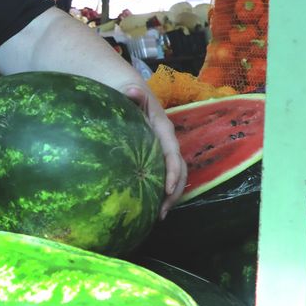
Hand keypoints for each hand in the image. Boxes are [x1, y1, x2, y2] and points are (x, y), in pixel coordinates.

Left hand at [121, 84, 186, 218]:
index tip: (168, 189)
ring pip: (174, 175)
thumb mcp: (128, 90)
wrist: (127, 90)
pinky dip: (161, 192)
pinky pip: (164, 175)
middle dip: (174, 192)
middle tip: (162, 212)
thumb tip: (131, 90)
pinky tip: (150, 207)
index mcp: (163, 129)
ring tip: (158, 215)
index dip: (173, 171)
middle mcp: (168, 142)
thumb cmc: (126, 92)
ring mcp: (163, 150)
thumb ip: (132, 93)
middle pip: (179, 169)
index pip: (173, 153)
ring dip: (170, 196)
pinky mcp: (156, 156)